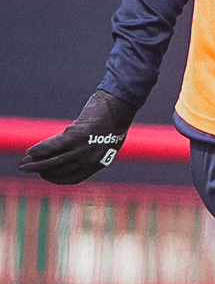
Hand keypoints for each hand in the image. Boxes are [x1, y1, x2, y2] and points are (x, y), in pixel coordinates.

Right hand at [19, 89, 137, 184]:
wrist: (120, 105)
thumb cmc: (112, 120)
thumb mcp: (105, 141)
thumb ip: (91, 150)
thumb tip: (71, 153)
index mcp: (100, 162)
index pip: (75, 177)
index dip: (57, 178)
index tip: (44, 175)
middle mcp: (93, 158)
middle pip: (62, 169)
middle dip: (41, 170)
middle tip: (26, 168)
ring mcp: (86, 148)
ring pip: (56, 160)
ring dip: (37, 163)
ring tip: (24, 163)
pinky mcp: (79, 135)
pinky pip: (56, 146)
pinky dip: (42, 149)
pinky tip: (31, 151)